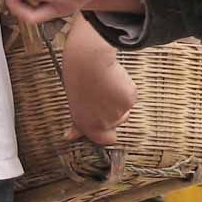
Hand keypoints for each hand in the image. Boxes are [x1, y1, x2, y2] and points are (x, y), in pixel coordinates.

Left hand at [61, 18, 136, 145]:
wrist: (89, 62)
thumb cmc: (78, 80)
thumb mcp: (73, 105)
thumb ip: (77, 123)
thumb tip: (70, 137)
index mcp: (90, 126)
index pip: (107, 139)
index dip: (107, 132)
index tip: (103, 123)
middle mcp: (106, 122)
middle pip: (118, 121)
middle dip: (112, 110)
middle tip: (101, 96)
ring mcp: (119, 111)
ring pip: (125, 108)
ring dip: (119, 99)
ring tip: (106, 86)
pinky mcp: (130, 99)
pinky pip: (131, 97)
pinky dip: (126, 90)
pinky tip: (115, 81)